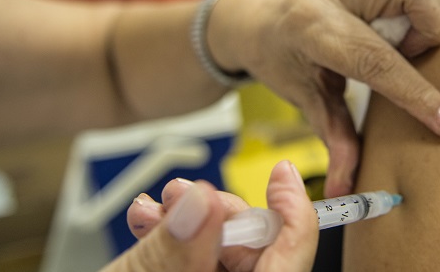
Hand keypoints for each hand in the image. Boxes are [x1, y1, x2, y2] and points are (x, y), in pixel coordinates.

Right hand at [107, 161, 317, 271]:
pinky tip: (147, 228)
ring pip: (220, 262)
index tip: (282, 176)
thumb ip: (170, 252)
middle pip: (256, 256)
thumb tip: (201, 205)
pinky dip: (176, 250)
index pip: (291, 261)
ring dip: (188, 227)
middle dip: (218, 216)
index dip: (292, 213)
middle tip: (181, 195)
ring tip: (152, 211)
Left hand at [208, 0, 439, 195]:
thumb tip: (352, 189)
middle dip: (431, 23)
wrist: (263, 12)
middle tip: (413, 49)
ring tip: (417, 19)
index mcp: (314, 29)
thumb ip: (334, 139)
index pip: (373, 59)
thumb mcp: (303, 99)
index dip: (416, 94)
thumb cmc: (285, 59)